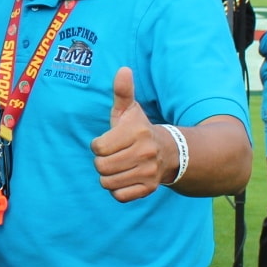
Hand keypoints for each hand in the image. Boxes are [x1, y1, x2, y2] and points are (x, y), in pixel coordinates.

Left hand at [91, 67, 165, 201]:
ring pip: (107, 183)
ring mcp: (148, 172)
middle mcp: (145, 153)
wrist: (168, 152)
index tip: (108, 142)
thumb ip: (122, 92)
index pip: (98, 148)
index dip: (98, 145)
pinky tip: (124, 178)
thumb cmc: (138, 129)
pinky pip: (119, 196)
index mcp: (137, 133)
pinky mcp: (149, 189)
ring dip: (107, 177)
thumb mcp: (130, 110)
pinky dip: (117, 190)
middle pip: (101, 167)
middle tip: (112, 156)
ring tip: (118, 166)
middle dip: (101, 162)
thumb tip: (123, 70)